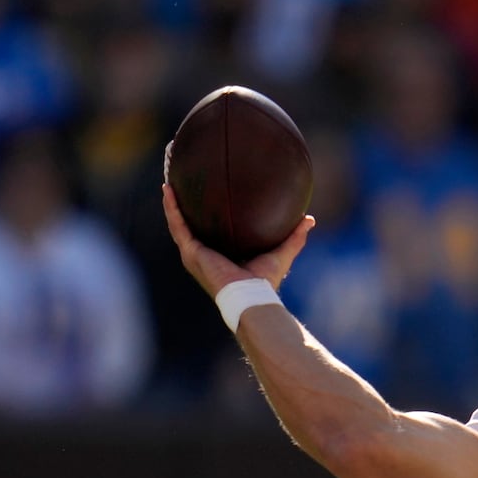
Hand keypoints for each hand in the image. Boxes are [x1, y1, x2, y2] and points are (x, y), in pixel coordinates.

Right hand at [161, 182, 312, 298]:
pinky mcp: (191, 252)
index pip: (208, 232)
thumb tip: (309, 219)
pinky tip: (168, 190)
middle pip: (188, 225)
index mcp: (219, 256)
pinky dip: (172, 208)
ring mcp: (194, 254)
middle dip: (182, 205)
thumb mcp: (281, 253)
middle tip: (179, 182)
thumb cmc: (265, 282)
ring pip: (178, 223)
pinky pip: (178, 225)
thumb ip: (294, 237)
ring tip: (168, 181)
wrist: (252, 297)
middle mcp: (203, 255)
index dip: (204, 215)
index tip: (204, 195)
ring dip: (171, 202)